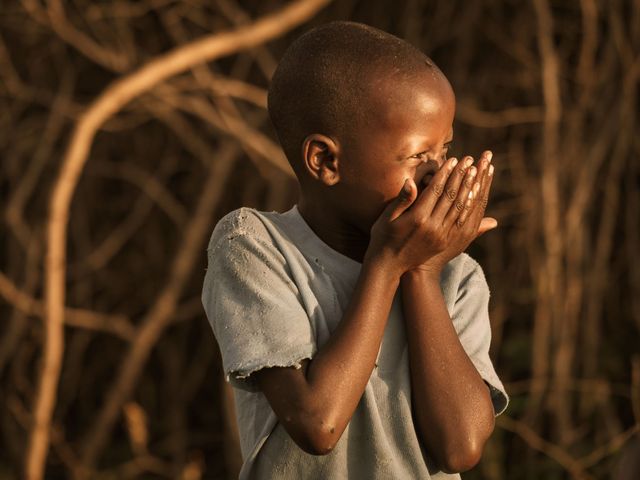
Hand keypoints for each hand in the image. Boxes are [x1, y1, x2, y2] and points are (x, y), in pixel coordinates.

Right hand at [366, 154, 482, 275]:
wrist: (388, 266)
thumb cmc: (383, 237)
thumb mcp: (387, 217)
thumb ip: (401, 200)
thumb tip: (410, 181)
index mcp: (417, 218)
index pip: (436, 190)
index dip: (446, 173)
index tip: (454, 159)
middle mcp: (432, 226)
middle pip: (450, 196)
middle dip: (461, 176)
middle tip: (469, 160)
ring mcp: (440, 235)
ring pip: (459, 208)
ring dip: (469, 189)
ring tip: (476, 173)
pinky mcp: (444, 242)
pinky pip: (460, 221)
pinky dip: (468, 207)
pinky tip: (473, 196)